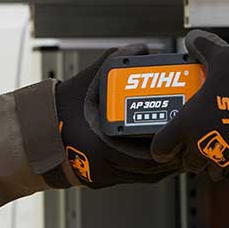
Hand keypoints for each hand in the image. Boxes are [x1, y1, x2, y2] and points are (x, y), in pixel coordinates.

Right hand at [55, 45, 184, 188]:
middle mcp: (102, 164)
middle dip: (172, 159)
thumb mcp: (90, 78)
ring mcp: (102, 174)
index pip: (145, 155)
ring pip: (143, 177)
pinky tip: (161, 160)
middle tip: (190, 145)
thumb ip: (117, 59)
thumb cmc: (63, 106)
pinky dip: (149, 169)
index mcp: (100, 144)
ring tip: (183, 153)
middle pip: (149, 169)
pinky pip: (132, 177)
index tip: (183, 137)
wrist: (38, 128)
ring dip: (164, 166)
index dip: (168, 148)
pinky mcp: (101, 179)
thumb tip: (144, 48)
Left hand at [151, 30, 228, 176]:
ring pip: (216, 167)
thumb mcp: (223, 56)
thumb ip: (204, 48)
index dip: (161, 145)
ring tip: (226, 138)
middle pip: (189, 161)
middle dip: (191, 151)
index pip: (162, 146)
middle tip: (198, 135)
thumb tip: (194, 39)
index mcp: (190, 123)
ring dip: (217, 157)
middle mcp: (206, 146)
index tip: (162, 143)